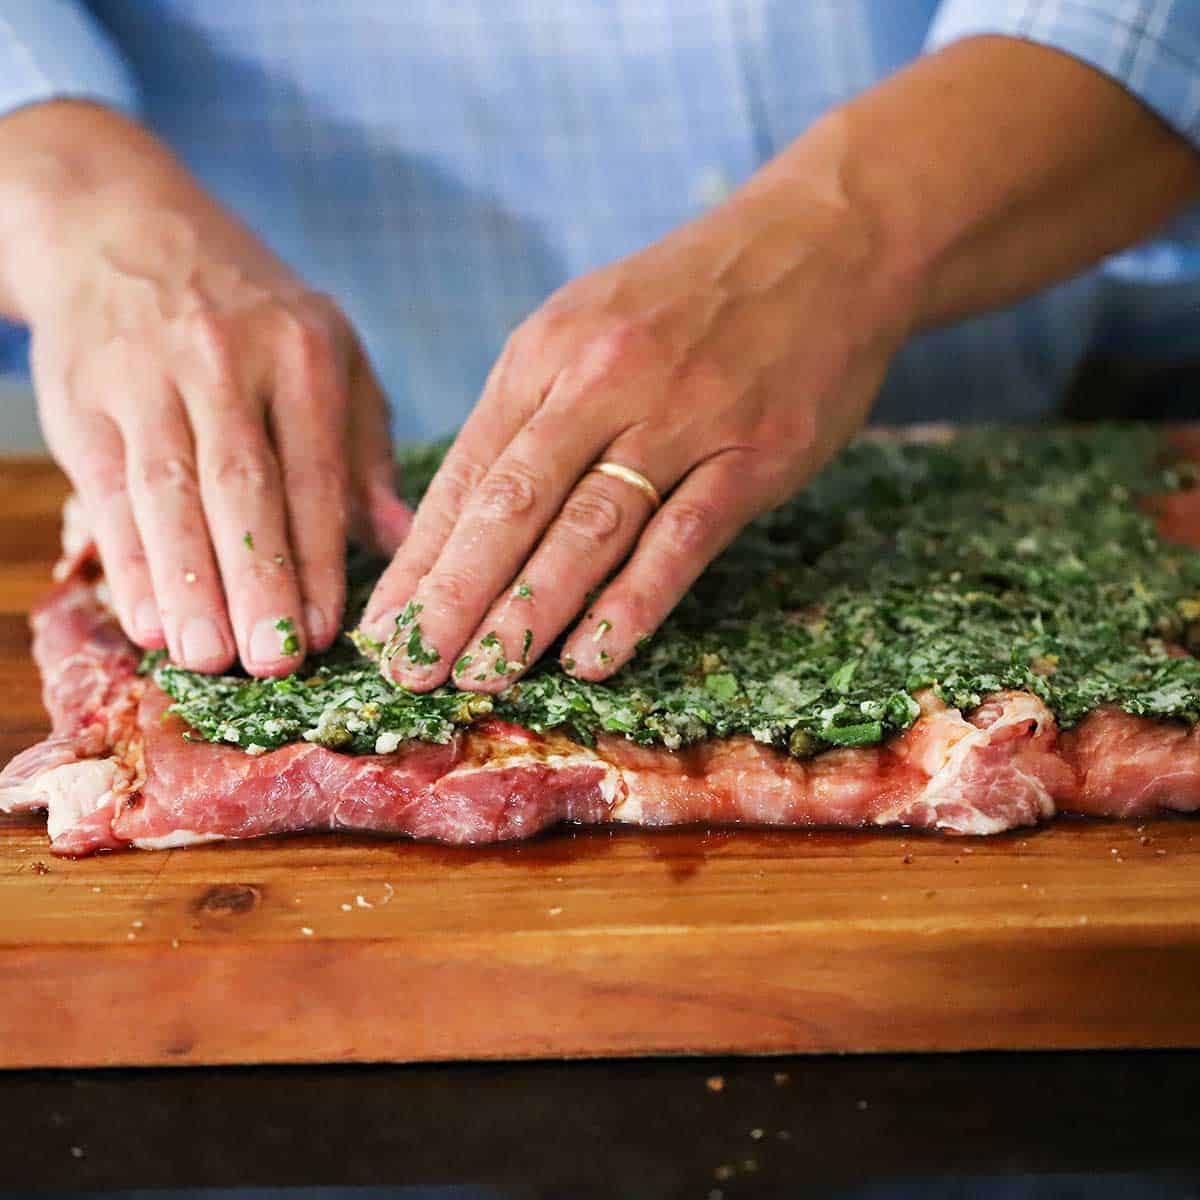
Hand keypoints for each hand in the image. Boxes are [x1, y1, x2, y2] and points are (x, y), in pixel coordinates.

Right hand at [0, 104, 408, 675]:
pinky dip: (130, 560)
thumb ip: (361, 446)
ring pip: (171, 494)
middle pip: (241, 487)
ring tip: (207, 658)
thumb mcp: (328, 351)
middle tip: (273, 663)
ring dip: (189, 585)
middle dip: (259, 581)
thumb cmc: (250, 309)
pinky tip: (149, 618)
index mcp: (301, 351)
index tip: (327, 631)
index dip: (319, 556)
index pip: (314, 472)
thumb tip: (396, 537)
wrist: (121, 226)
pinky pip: (111, 491)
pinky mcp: (84, 399)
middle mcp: (224, 359)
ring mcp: (147, 376)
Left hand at [362, 155, 913, 689]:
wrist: (822, 240)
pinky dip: (634, 603)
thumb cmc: (688, 301)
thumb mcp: (586, 329)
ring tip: (482, 675)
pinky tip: (593, 657)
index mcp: (546, 353)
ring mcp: (680, 416)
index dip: (421, 559)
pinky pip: (681, 538)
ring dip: (528, 610)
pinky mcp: (753, 452)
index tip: (383, 628)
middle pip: (511, 505)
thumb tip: (461, 522)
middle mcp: (601, 381)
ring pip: (587, 528)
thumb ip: (528, 417)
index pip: (467, 474)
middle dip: (453, 596)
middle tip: (412, 670)